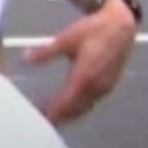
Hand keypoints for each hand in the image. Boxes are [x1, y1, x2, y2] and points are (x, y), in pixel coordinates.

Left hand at [25, 3, 137, 123]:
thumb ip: (46, 52)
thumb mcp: (66, 39)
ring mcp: (104, 87)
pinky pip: (92, 103)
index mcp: (84, 77)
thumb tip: (26, 58)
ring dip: (69, 115)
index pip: (66, 103)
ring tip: (52, 118)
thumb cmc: (93, 30)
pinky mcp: (108, 85)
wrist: (121, 25)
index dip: (53, 113)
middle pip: (75, 110)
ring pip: (84, 108)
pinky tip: (69, 107)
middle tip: (41, 121)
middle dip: (59, 117)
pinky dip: (79, 108)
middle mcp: (96, 87)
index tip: (39, 119)